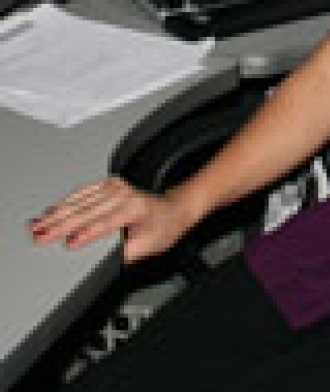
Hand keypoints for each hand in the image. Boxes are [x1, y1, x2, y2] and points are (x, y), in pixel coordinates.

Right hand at [28, 177, 193, 263]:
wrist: (175, 207)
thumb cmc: (165, 227)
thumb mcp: (150, 246)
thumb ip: (127, 254)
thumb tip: (107, 264)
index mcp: (136, 208)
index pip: (106, 222)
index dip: (87, 233)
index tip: (68, 244)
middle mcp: (125, 194)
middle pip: (87, 211)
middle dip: (60, 225)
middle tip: (39, 237)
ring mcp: (116, 186)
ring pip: (80, 201)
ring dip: (56, 214)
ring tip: (36, 226)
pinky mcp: (109, 184)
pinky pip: (83, 193)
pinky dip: (64, 203)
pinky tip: (50, 212)